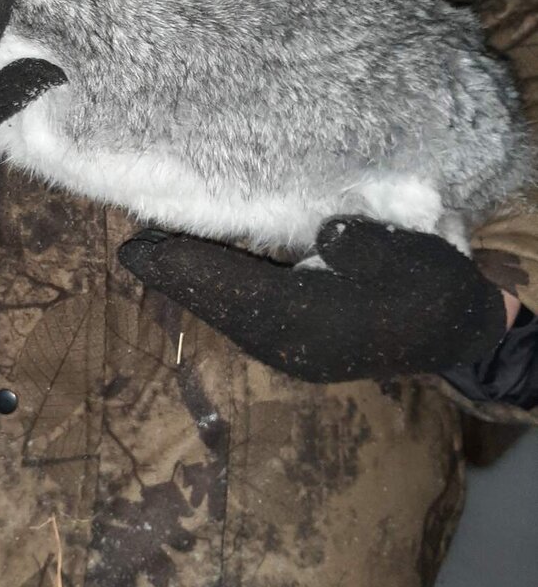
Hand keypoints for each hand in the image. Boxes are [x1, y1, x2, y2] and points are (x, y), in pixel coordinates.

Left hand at [118, 218, 508, 382]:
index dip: (185, 267)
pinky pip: (243, 318)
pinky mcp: (295, 345)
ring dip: (191, 286)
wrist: (455, 334)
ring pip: (228, 315)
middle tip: (132, 249)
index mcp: (313, 322)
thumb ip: (364, 247)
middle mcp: (291, 344)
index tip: (139, 250)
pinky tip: (199, 275)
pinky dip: (216, 293)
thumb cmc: (429, 288)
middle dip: (175, 277)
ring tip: (154, 256)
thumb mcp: (407, 257)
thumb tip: (328, 235)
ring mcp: (291, 351)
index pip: (235, 290)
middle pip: (221, 307)